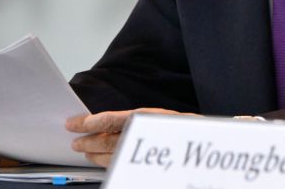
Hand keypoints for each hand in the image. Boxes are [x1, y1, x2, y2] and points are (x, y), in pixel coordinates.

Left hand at [66, 108, 196, 167]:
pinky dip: (112, 164)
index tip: (73, 123)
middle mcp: (145, 134)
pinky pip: (124, 166)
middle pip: (108, 141)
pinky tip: (106, 164)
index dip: (88, 122)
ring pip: (114, 156)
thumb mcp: (159, 118)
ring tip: (86, 154)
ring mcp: (147, 152)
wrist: (212, 143)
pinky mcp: (148, 167)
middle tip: (75, 142)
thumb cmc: (186, 129)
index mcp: (146, 118)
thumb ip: (136, 120)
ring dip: (96, 156)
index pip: (109, 120)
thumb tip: (105, 123)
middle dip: (88, 142)